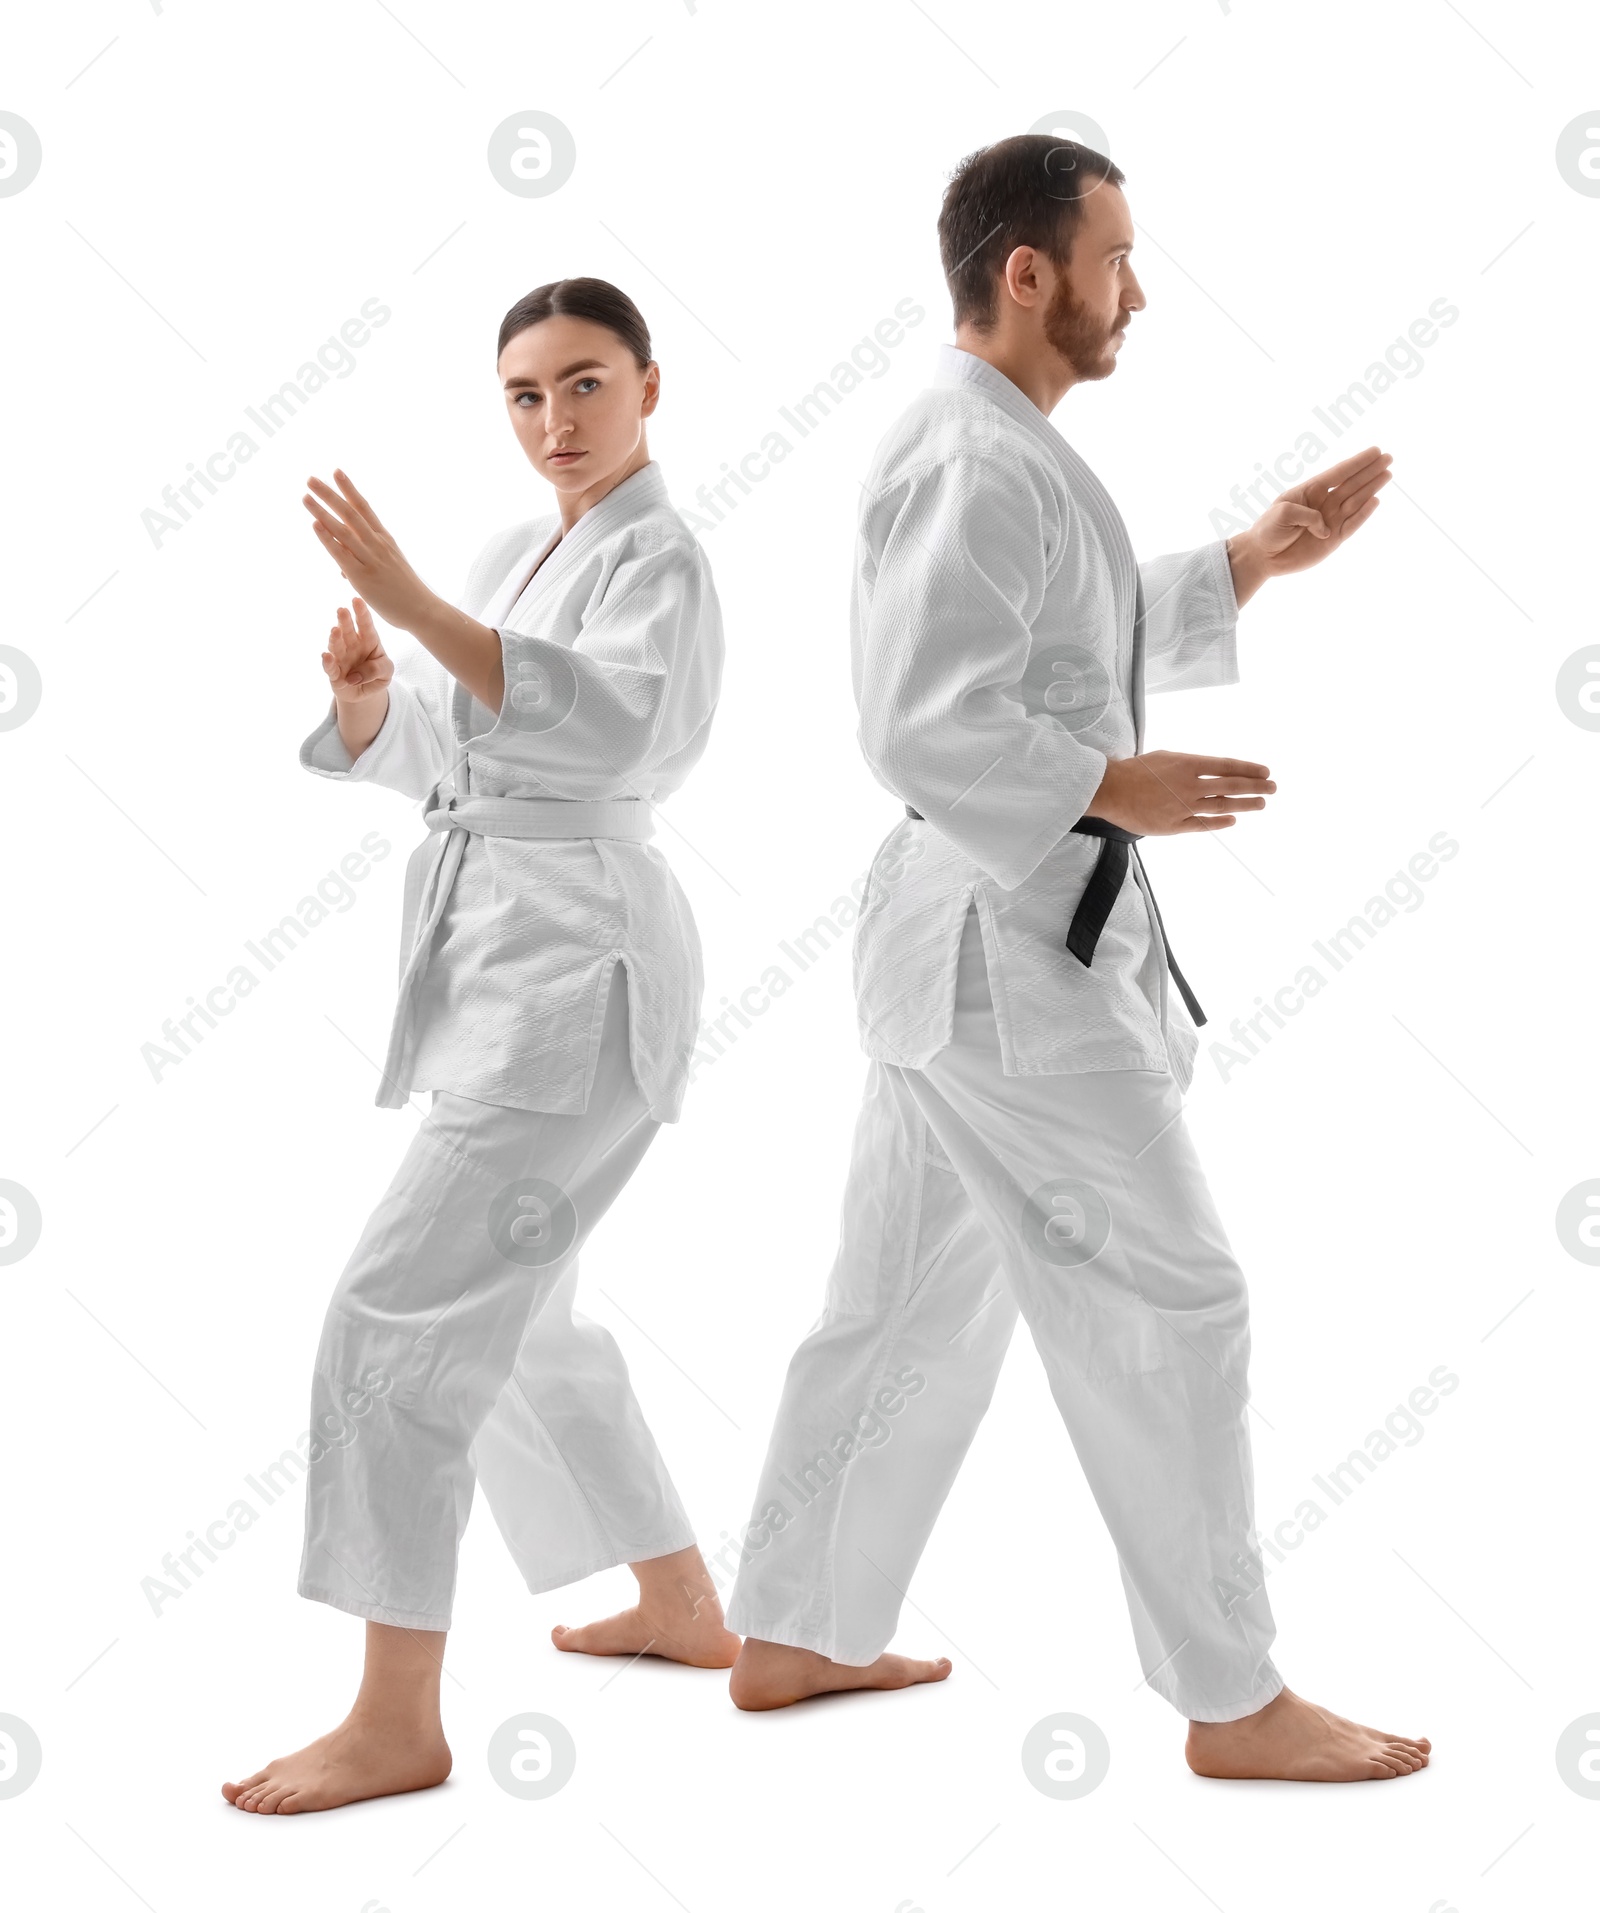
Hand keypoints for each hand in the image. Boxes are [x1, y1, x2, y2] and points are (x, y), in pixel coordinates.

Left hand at [303, 468, 433, 630]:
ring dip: (322, 511)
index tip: (336, 471)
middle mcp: (377, 544)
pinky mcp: (363, 577)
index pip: (364, 508)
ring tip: (305, 496)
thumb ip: (363, 562)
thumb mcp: (388, 568)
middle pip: (350, 513)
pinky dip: (328, 538)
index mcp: (384, 539)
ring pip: (343, 529)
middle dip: (329, 494)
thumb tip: (341, 567)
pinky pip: (342, 554)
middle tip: (311, 479)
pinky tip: (315, 525)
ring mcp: (371, 559)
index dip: (349, 489)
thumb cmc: (405, 592)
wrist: (423, 610)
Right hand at [321, 597, 392, 758]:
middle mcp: (352, 646)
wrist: (367, 692)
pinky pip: (330, 668)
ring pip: (337, 646)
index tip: (357, 600)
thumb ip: (377, 669)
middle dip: (345, 621)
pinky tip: (326, 656)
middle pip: (348, 632)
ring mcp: (342, 659)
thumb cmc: (378, 674)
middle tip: (342, 610)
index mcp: (368, 640)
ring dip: (335, 639)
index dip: (361, 613)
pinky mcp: (334, 675)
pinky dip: (328, 663)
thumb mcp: (387, 671)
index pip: (365, 625)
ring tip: (335, 630)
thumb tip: (355, 676)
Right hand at [1085, 751, 1274, 835]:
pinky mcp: (1174, 825)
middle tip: (1273, 787)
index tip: (1265, 771)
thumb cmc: (1134, 771)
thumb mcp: (1165, 758)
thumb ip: (1190, 766)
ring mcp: (1183, 806)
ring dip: (1245, 805)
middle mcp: (1190, 785)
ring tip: (1261, 804)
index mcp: (1187, 764)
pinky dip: (1220, 822)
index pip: (1226, 766)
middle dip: (1255, 786)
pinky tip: (1233, 820)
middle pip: (1231, 786)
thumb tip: (1211, 772)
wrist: (1110, 790)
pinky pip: (1202, 824)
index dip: (1248, 769)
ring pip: (1221, 805)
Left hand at [1226, 446, 1391, 605]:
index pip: (1338, 473)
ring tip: (1387, 474)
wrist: (1262, 556)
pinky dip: (1363, 514)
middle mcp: (1324, 503)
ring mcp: (1330, 521)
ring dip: (1371, 488)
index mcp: (1310, 491)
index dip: (1357, 462)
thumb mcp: (1282, 513)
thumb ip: (1307, 515)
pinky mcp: (1333, 540)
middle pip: (1351, 484)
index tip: (1375, 451)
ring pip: (1355, 501)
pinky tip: (1375, 501)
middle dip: (1370, 471)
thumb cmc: (1268, 530)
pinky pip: (1352, 525)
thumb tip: (1326, 527)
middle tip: (1389, 458)